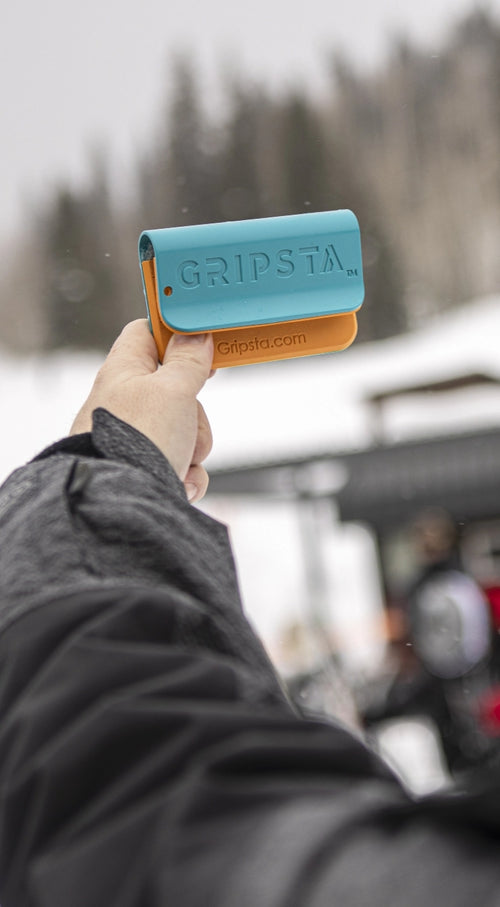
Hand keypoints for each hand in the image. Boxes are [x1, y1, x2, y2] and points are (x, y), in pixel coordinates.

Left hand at [70, 320, 213, 502]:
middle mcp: (126, 403)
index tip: (203, 345)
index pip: (145, 333)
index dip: (175, 335)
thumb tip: (196, 335)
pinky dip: (186, 474)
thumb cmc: (137, 440)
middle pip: (177, 390)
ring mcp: (135, 438)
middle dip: (195, 412)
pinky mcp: (144, 469)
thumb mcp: (173, 389)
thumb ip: (188, 361)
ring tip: (178, 459)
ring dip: (194, 447)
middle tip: (187, 422)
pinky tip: (177, 483)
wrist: (119, 504)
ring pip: (184, 430)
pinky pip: (181, 463)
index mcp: (124, 371)